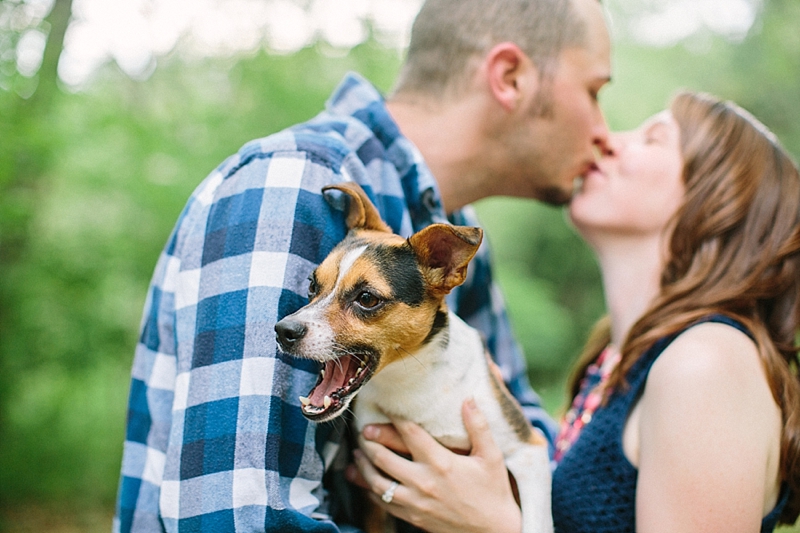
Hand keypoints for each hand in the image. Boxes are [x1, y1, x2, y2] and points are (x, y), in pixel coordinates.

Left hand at [352, 398, 521, 532]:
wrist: (494, 530)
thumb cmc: (493, 491)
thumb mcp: (491, 456)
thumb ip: (478, 426)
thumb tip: (468, 399)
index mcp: (441, 463)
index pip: (410, 433)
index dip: (395, 417)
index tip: (385, 404)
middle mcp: (424, 482)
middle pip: (384, 456)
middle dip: (370, 441)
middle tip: (363, 430)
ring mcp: (415, 501)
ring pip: (377, 482)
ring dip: (364, 465)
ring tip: (358, 452)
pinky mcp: (412, 516)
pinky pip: (383, 502)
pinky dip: (369, 489)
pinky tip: (366, 479)